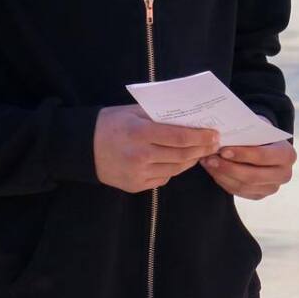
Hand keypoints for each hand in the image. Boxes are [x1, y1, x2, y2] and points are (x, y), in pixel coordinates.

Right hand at [93, 106, 218, 192]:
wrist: (83, 147)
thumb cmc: (112, 123)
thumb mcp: (133, 111)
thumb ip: (160, 114)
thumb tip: (190, 116)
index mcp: (140, 133)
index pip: (180, 137)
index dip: (201, 137)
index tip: (215, 134)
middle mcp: (140, 156)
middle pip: (182, 155)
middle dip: (202, 149)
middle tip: (214, 144)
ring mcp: (137, 174)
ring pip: (175, 169)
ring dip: (191, 160)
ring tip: (200, 152)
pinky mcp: (135, 186)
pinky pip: (163, 178)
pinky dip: (174, 169)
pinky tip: (177, 160)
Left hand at [202, 141, 295, 199]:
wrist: (266, 147)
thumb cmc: (261, 135)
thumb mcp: (259, 129)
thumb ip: (247, 133)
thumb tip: (225, 135)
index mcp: (287, 154)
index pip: (263, 156)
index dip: (242, 154)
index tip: (223, 150)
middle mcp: (284, 174)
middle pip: (252, 176)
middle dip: (228, 167)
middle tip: (210, 158)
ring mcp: (272, 188)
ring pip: (243, 186)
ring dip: (222, 175)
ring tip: (208, 163)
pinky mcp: (259, 196)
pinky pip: (238, 192)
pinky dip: (223, 181)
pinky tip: (213, 170)